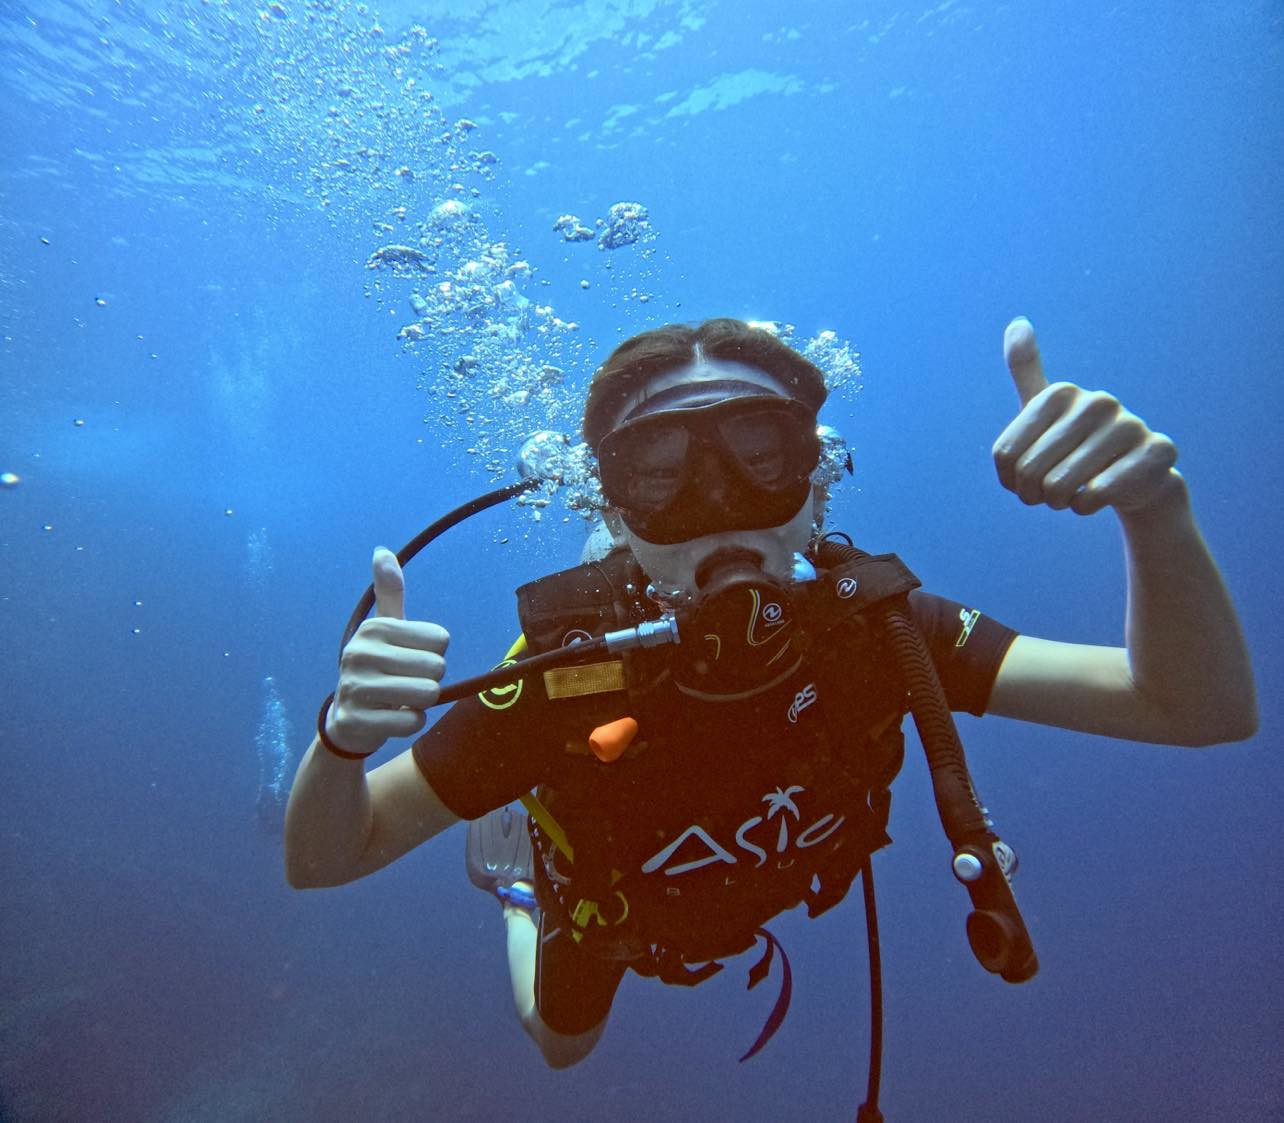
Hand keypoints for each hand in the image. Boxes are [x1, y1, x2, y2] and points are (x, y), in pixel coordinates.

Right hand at [325, 547, 448, 755]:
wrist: (347, 720)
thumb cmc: (377, 668)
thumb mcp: (384, 629)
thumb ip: (389, 592)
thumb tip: (382, 550)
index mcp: (373, 628)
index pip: (440, 638)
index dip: (435, 653)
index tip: (411, 658)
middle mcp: (360, 654)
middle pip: (436, 667)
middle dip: (430, 679)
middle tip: (407, 682)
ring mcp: (355, 689)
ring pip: (427, 694)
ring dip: (422, 702)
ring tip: (400, 700)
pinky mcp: (357, 721)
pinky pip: (413, 722)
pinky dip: (411, 723)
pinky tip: (391, 718)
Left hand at [993, 317, 1179, 515]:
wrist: (1132, 476)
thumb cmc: (1077, 445)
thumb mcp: (1045, 411)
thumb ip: (1026, 369)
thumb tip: (1017, 321)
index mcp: (1061, 393)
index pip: (1005, 455)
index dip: (1010, 480)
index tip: (1025, 477)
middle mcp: (1097, 402)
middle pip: (1030, 472)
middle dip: (1034, 494)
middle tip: (1050, 493)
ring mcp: (1130, 425)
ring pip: (1060, 485)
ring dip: (1060, 502)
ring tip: (1074, 493)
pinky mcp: (1157, 452)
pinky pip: (1096, 495)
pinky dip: (1086, 507)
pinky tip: (1097, 498)